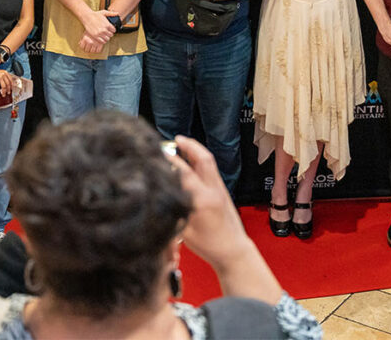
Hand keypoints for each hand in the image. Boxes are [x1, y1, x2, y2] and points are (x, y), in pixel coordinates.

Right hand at [0, 69, 18, 96]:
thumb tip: (7, 82)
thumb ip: (4, 75)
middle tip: (8, 93)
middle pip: (8, 84)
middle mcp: (3, 75)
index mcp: (5, 72)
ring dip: (4, 92)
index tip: (11, 88)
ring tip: (3, 95)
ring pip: (4, 86)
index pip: (11, 79)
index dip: (12, 85)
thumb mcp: (0, 72)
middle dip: (8, 89)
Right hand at [79, 9, 116, 52]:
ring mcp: (99, 33)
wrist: (87, 17)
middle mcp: (104, 30)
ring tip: (105, 35)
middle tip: (107, 32)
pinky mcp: (95, 36)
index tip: (110, 29)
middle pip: (111, 35)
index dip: (112, 30)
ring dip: (106, 37)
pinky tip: (102, 37)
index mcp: (107, 24)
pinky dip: (103, 40)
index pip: (114, 30)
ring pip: (107, 39)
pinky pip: (102, 41)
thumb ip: (111, 13)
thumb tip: (118, 13)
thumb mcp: (104, 12)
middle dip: (110, 33)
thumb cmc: (95, 14)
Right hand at [171, 135, 252, 270]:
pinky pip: (211, 169)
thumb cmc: (210, 246)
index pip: (184, 172)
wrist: (233, 251)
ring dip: (195, 150)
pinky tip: (192, 160)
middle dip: (188, 146)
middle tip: (175, 139)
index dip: (170, 160)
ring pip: (209, 161)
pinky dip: (200, 160)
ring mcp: (220, 189)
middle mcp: (213, 190)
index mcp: (202, 200)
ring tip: (182, 142)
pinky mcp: (222, 191)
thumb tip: (160, 194)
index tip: (158, 154)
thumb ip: (173, 210)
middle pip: (202, 159)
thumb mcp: (184, 231)